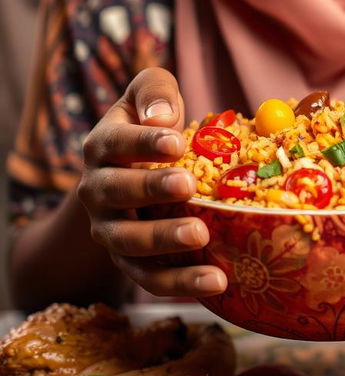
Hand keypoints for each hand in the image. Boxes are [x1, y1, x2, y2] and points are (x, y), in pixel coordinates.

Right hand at [77, 67, 227, 297]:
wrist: (132, 171)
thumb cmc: (152, 125)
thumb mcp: (150, 94)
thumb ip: (154, 92)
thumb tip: (162, 118)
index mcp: (101, 147)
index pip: (115, 143)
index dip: (143, 143)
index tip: (176, 142)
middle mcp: (96, 190)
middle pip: (115, 193)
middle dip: (151, 189)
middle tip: (188, 185)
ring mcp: (109, 229)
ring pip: (128, 242)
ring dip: (162, 240)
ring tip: (201, 236)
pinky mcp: (129, 261)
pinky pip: (148, 277)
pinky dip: (178, 283)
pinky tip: (216, 282)